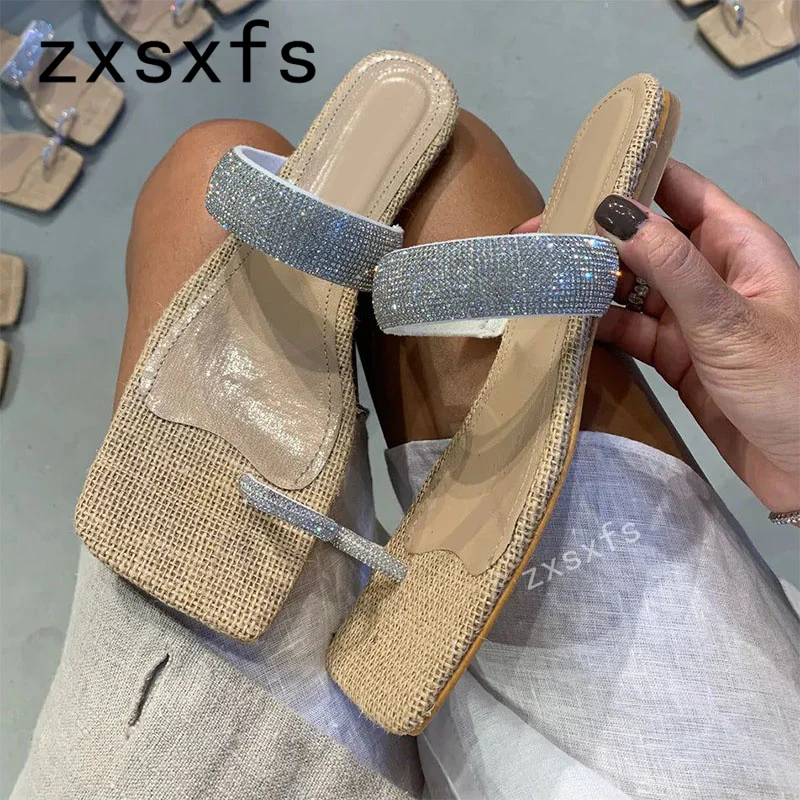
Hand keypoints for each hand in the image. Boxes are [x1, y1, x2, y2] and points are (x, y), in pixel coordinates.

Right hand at [517, 159, 799, 512]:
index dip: (631, 177)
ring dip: (589, 285)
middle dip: (593, 238)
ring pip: (629, 289)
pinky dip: (597, 328)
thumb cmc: (788, 384)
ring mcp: (689, 318)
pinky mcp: (674, 358)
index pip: (679, 192)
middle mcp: (709, 274)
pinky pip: (628, 332)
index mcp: (736, 246)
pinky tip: (563, 323)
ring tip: (539, 280)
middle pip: (643, 241)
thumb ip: (671, 266)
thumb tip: (614, 211)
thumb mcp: (728, 320)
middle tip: (535, 240)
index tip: (576, 178)